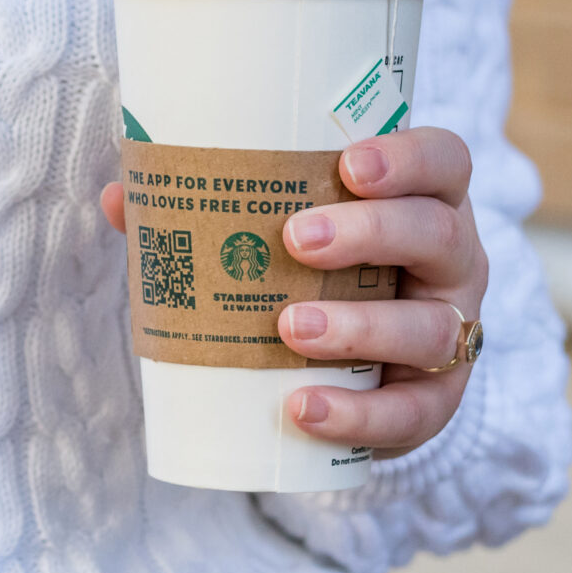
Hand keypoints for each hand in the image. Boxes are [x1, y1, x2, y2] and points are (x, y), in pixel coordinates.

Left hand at [100, 126, 485, 459]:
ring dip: (360, 326)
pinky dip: (358, 415)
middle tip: (297, 237)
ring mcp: (449, 331)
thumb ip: (204, 210)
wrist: (352, 365)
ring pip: (430, 327)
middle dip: (372, 232)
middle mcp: (451, 261)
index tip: (348, 162)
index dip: (407, 158)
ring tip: (291, 328)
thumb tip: (121, 198)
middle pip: (437, 234)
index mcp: (421, 200)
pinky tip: (304, 406)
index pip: (442, 162)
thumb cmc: (311, 271)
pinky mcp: (434, 402)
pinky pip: (411, 414)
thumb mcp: (275, 233)